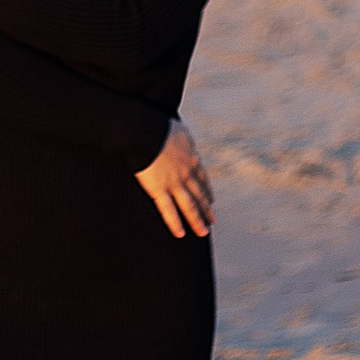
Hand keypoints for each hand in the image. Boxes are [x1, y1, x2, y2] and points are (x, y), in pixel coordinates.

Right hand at [136, 118, 212, 240]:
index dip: (207, 191)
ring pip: (189, 206)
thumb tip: (187, 140)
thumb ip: (185, 139)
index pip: (202, 179)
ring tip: (203, 232)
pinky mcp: (158, 190)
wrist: (146, 131)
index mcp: (191, 158)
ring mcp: (174, 183)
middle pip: (199, 195)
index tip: (211, 201)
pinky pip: (168, 210)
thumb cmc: (159, 126)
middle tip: (213, 221)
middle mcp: (186, 173)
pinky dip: (175, 223)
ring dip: (197, 220)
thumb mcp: (179, 130)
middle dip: (206, 209)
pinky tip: (181, 234)